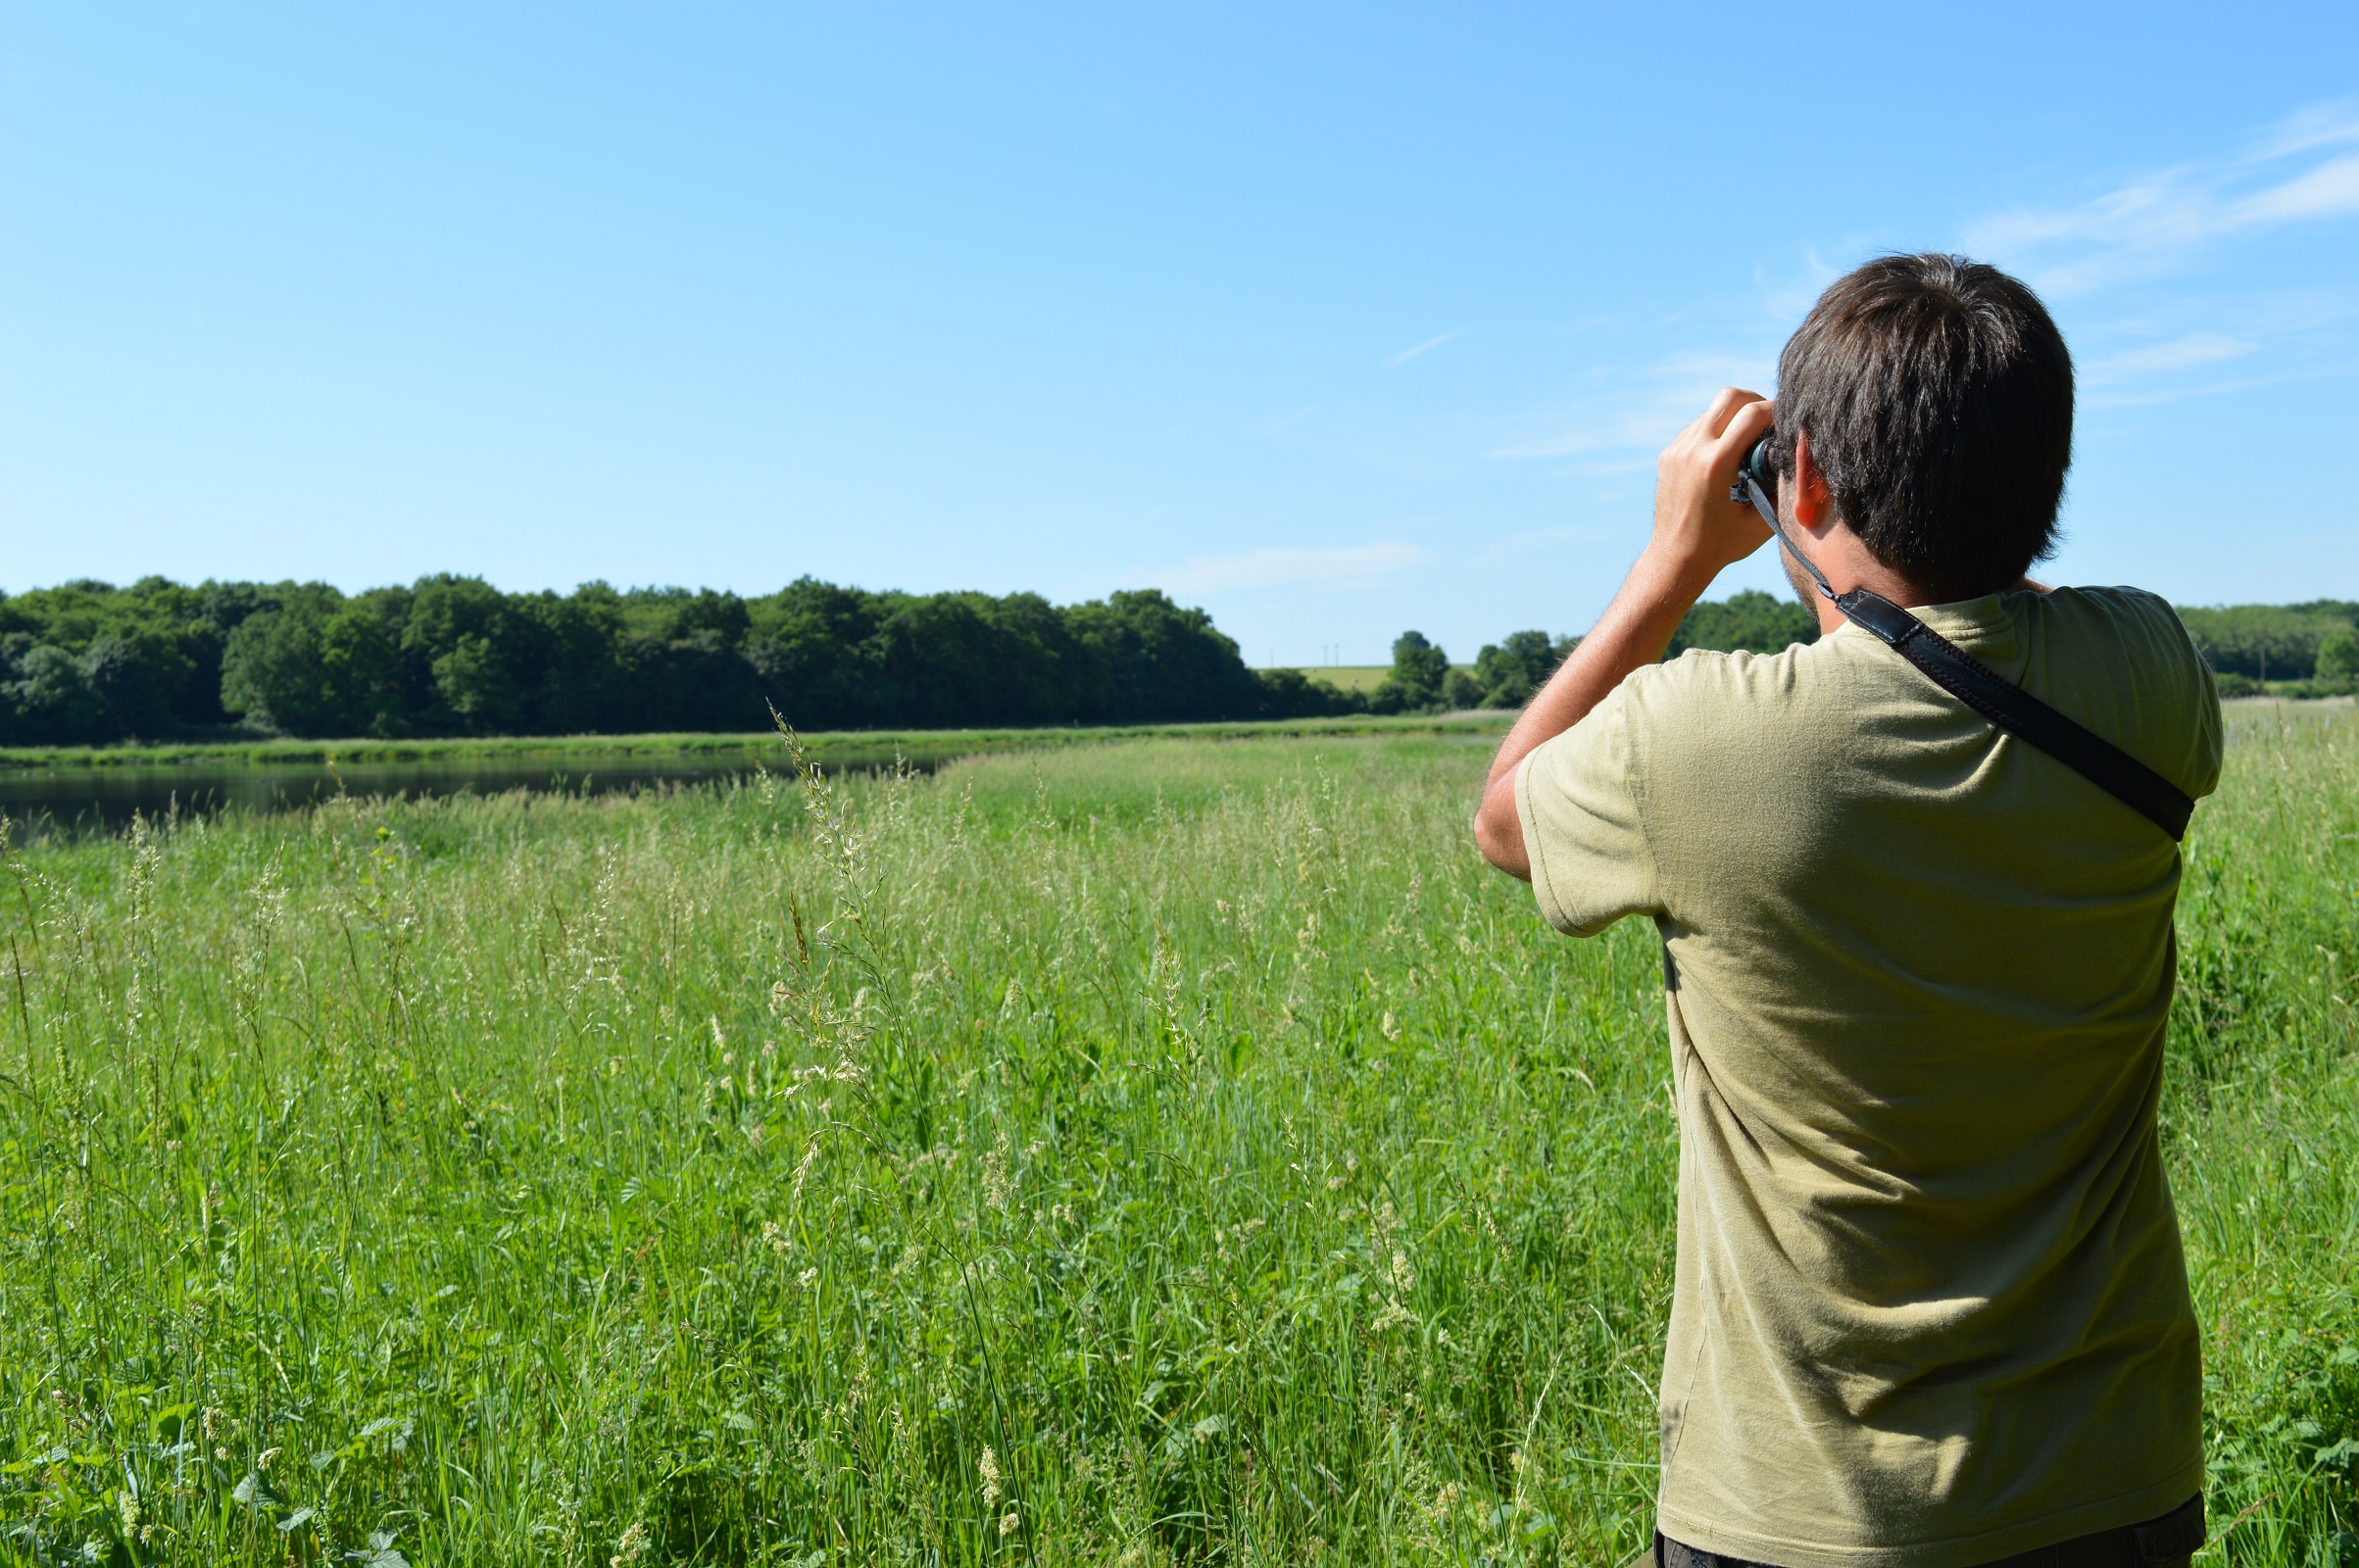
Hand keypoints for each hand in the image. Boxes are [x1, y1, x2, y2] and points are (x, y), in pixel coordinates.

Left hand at [1645, 388, 1776, 590]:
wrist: (1676, 559)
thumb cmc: (1723, 545)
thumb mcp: (1762, 519)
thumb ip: (1782, 485)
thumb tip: (1801, 456)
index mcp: (1716, 464)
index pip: (1754, 413)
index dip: (1779, 409)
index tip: (1791, 419)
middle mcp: (1693, 450)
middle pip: (1730, 396)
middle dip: (1756, 401)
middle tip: (1770, 421)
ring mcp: (1676, 450)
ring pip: (1712, 409)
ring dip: (1735, 416)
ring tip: (1750, 439)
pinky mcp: (1668, 454)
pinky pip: (1697, 426)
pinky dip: (1717, 430)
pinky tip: (1728, 452)